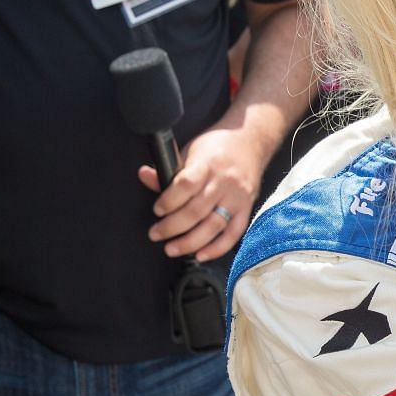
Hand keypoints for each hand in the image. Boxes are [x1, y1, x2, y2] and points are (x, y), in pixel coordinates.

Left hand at [137, 126, 263, 260]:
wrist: (250, 140)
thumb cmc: (218, 146)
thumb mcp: (191, 151)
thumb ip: (170, 169)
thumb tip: (145, 176)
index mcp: (208, 164)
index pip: (186, 186)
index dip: (168, 201)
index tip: (157, 210)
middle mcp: (224, 181)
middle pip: (196, 211)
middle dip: (172, 227)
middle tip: (156, 234)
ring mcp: (237, 196)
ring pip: (213, 226)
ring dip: (190, 242)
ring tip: (172, 249)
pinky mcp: (247, 207)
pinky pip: (233, 233)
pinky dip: (217, 248)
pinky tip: (201, 255)